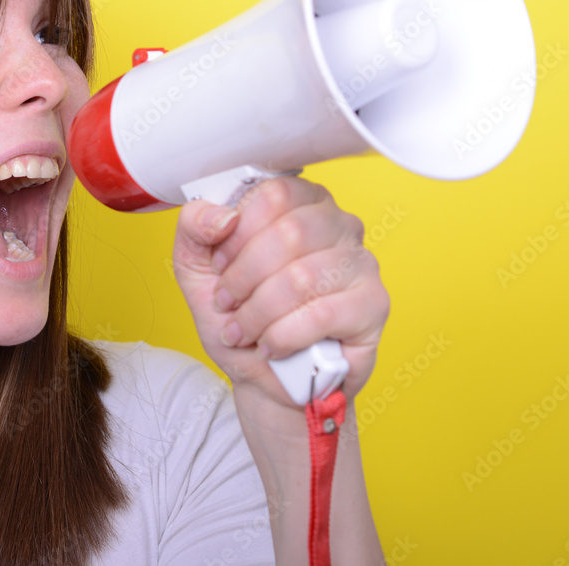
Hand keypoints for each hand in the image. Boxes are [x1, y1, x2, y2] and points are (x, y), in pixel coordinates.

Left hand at [171, 176, 388, 408]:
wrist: (262, 376)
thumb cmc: (237, 313)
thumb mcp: (197, 265)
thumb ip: (195, 226)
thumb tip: (222, 216)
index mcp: (300, 201)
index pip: (274, 193)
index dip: (237, 233)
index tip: (219, 264)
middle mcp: (338, 223)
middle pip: (290, 232)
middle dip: (245, 276)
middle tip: (227, 302)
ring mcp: (361, 262)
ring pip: (303, 276)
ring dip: (259, 311)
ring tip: (243, 330)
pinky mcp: (373, 305)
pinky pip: (322, 314)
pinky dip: (283, 336)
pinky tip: (270, 345)